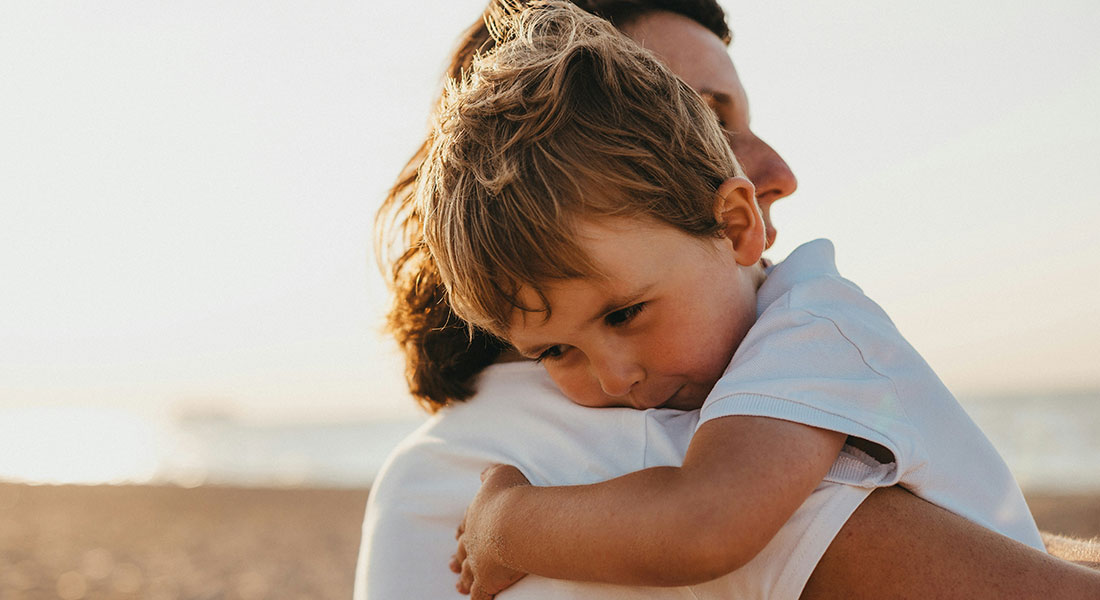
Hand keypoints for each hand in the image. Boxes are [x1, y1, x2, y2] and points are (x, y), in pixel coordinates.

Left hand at [450, 464, 531, 597]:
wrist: (515, 522)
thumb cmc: (511, 496)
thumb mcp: (501, 474)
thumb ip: (491, 474)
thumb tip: (484, 474)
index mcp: (475, 517)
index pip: (466, 525)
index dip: (462, 531)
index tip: (457, 536)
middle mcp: (473, 540)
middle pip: (463, 551)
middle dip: (458, 558)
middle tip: (451, 565)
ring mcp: (478, 562)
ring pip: (467, 574)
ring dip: (463, 580)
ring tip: (458, 586)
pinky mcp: (487, 581)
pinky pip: (480, 595)